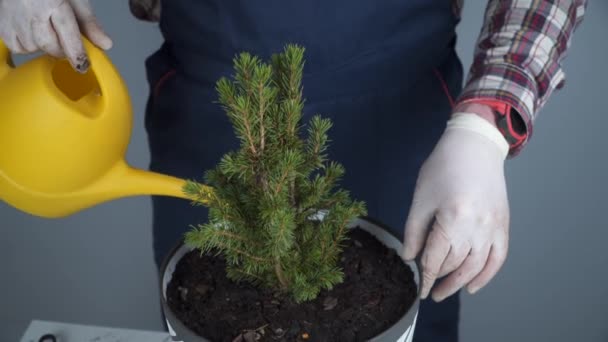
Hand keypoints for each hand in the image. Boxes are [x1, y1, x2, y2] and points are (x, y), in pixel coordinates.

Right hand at [0, 0, 111, 71]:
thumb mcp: (75, 0)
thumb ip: (90, 23)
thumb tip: (105, 44)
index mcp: (53, 2)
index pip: (68, 33)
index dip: (76, 53)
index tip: (83, 66)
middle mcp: (31, 9)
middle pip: (49, 45)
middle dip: (61, 51)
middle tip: (67, 45)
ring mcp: (14, 16)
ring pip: (32, 48)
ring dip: (43, 47)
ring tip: (47, 32)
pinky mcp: (2, 22)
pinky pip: (16, 46)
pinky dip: (26, 46)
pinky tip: (33, 34)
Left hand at [403, 111, 509, 301]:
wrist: (474, 147)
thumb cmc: (443, 168)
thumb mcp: (421, 199)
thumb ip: (414, 231)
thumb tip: (409, 257)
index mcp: (453, 219)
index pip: (436, 258)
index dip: (426, 277)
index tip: (420, 290)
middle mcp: (477, 227)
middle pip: (456, 264)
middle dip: (440, 279)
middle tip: (429, 289)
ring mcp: (493, 228)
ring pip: (477, 266)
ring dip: (461, 283)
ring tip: (445, 291)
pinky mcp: (503, 225)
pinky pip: (498, 258)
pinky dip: (487, 275)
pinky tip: (473, 286)